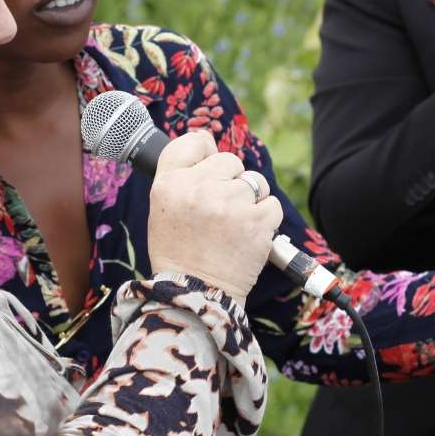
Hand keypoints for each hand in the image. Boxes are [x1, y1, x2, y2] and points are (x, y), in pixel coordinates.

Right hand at [147, 131, 282, 301]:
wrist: (196, 295)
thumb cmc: (179, 252)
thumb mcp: (163, 209)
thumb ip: (182, 175)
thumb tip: (207, 140)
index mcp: (169, 184)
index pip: (193, 142)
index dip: (205, 152)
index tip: (209, 167)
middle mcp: (197, 188)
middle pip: (229, 161)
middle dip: (231, 182)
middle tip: (219, 212)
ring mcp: (229, 204)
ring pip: (254, 182)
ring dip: (251, 200)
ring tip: (234, 226)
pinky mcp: (257, 221)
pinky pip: (271, 204)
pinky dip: (266, 219)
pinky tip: (248, 236)